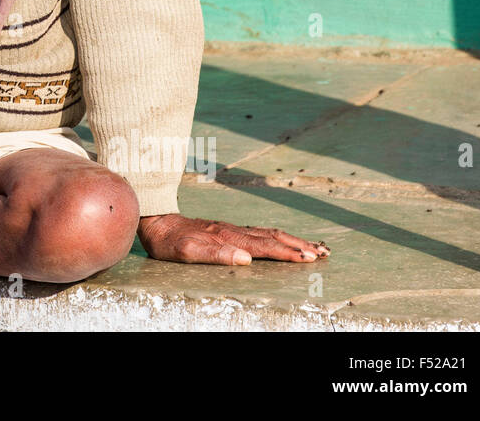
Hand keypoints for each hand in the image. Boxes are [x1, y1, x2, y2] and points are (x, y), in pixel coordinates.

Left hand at [136, 213, 330, 264]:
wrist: (155, 219)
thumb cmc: (169, 241)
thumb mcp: (185, 251)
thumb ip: (215, 254)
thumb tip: (246, 260)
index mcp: (228, 238)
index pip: (264, 247)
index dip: (287, 254)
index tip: (309, 259)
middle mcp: (234, 231)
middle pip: (274, 238)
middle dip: (300, 246)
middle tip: (325, 254)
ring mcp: (232, 229)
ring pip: (269, 233)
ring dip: (294, 240)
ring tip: (316, 247)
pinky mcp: (228, 229)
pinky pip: (260, 232)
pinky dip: (278, 236)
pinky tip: (283, 240)